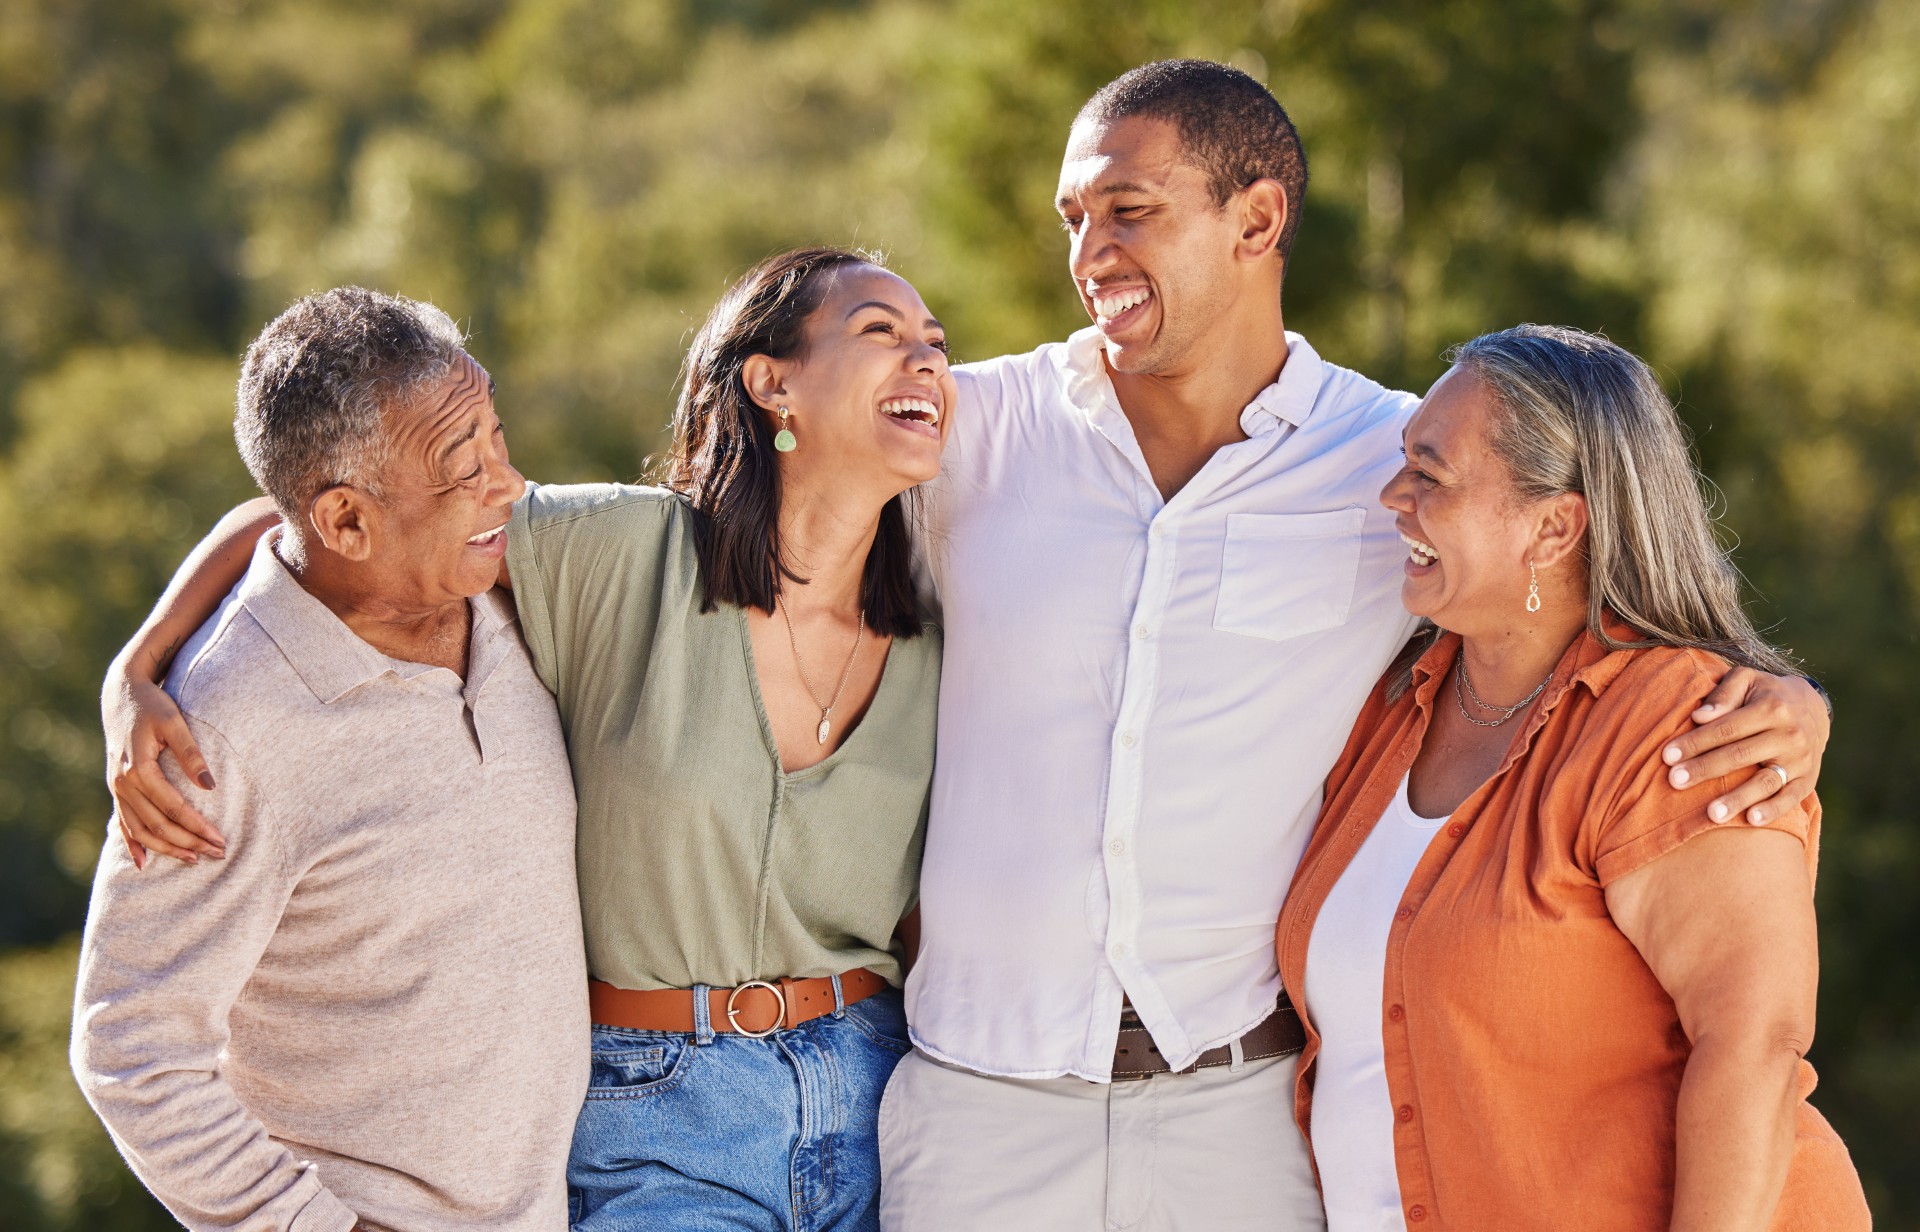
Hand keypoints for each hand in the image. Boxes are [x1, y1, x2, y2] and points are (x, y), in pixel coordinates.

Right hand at [105, 672, 224, 867]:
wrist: (122, 695)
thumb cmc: (153, 705)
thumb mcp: (175, 722)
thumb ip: (191, 754)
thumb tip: (210, 787)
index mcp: (138, 769)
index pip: (173, 808)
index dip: (198, 827)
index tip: (221, 840)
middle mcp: (123, 784)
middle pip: (158, 825)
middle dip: (188, 842)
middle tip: (218, 854)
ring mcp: (116, 788)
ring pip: (140, 830)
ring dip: (166, 849)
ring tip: (194, 860)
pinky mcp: (115, 788)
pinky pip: (121, 823)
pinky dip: (132, 844)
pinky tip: (143, 863)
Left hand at [1661, 668, 1827, 826]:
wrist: (1811, 707)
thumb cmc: (1764, 694)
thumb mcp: (1747, 680)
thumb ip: (1723, 695)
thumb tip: (1699, 716)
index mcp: (1771, 708)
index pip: (1726, 729)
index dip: (1696, 743)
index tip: (1667, 756)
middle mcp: (1789, 734)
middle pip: (1740, 755)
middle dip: (1705, 769)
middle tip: (1675, 781)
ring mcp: (1800, 759)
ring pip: (1766, 781)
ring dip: (1738, 798)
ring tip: (1712, 813)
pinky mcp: (1808, 779)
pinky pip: (1791, 797)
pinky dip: (1773, 810)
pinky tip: (1751, 820)